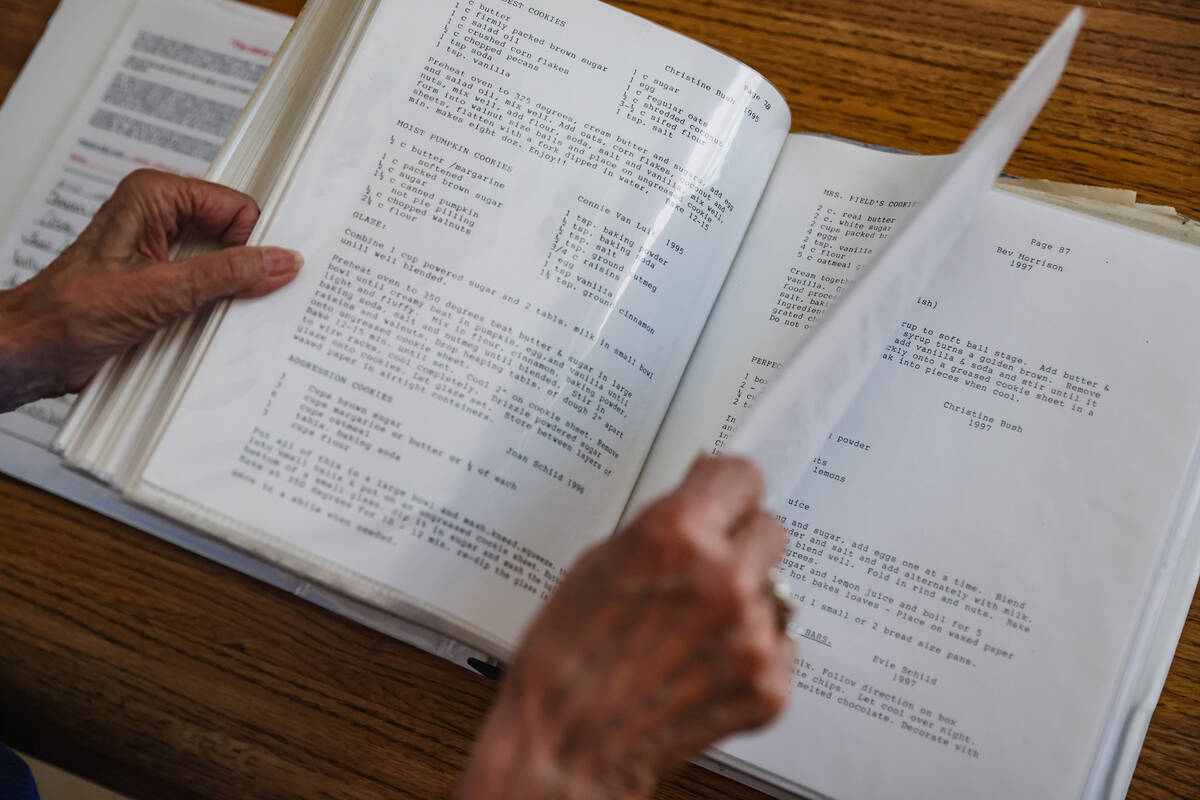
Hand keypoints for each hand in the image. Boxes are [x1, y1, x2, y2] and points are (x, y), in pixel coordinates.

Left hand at [0, 169, 301, 411]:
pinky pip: (210, 290)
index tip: (263, 272)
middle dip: (242, 268)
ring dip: (226, 294)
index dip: (252, 242)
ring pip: (225, 265)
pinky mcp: (165, 282)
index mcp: (153, 197)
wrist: (35, 350)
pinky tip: (200, 324)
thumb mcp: (159, 292)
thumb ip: (225, 274)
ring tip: (206, 314)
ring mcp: (162, 252)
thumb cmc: (66, 312)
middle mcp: (158, 218)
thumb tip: (275, 261)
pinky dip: (214, 309)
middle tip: (240, 296)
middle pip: (234, 235)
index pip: (235, 207)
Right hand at [459, 457, 793, 799]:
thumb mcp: (601, 561)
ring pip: (774, 592)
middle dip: (739, 544)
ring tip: (691, 630)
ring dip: (743, 602)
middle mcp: (724, 578)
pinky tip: (704, 664)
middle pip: (770, 531)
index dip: (729, 489)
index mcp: (678, 534)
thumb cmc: (567, 657)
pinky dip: (750, 653)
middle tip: (706, 569)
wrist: (565, 743)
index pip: (743, 477)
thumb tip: (700, 502)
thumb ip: (663, 527)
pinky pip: (779, 645)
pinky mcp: (767, 686)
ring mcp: (751, 635)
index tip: (727, 497)